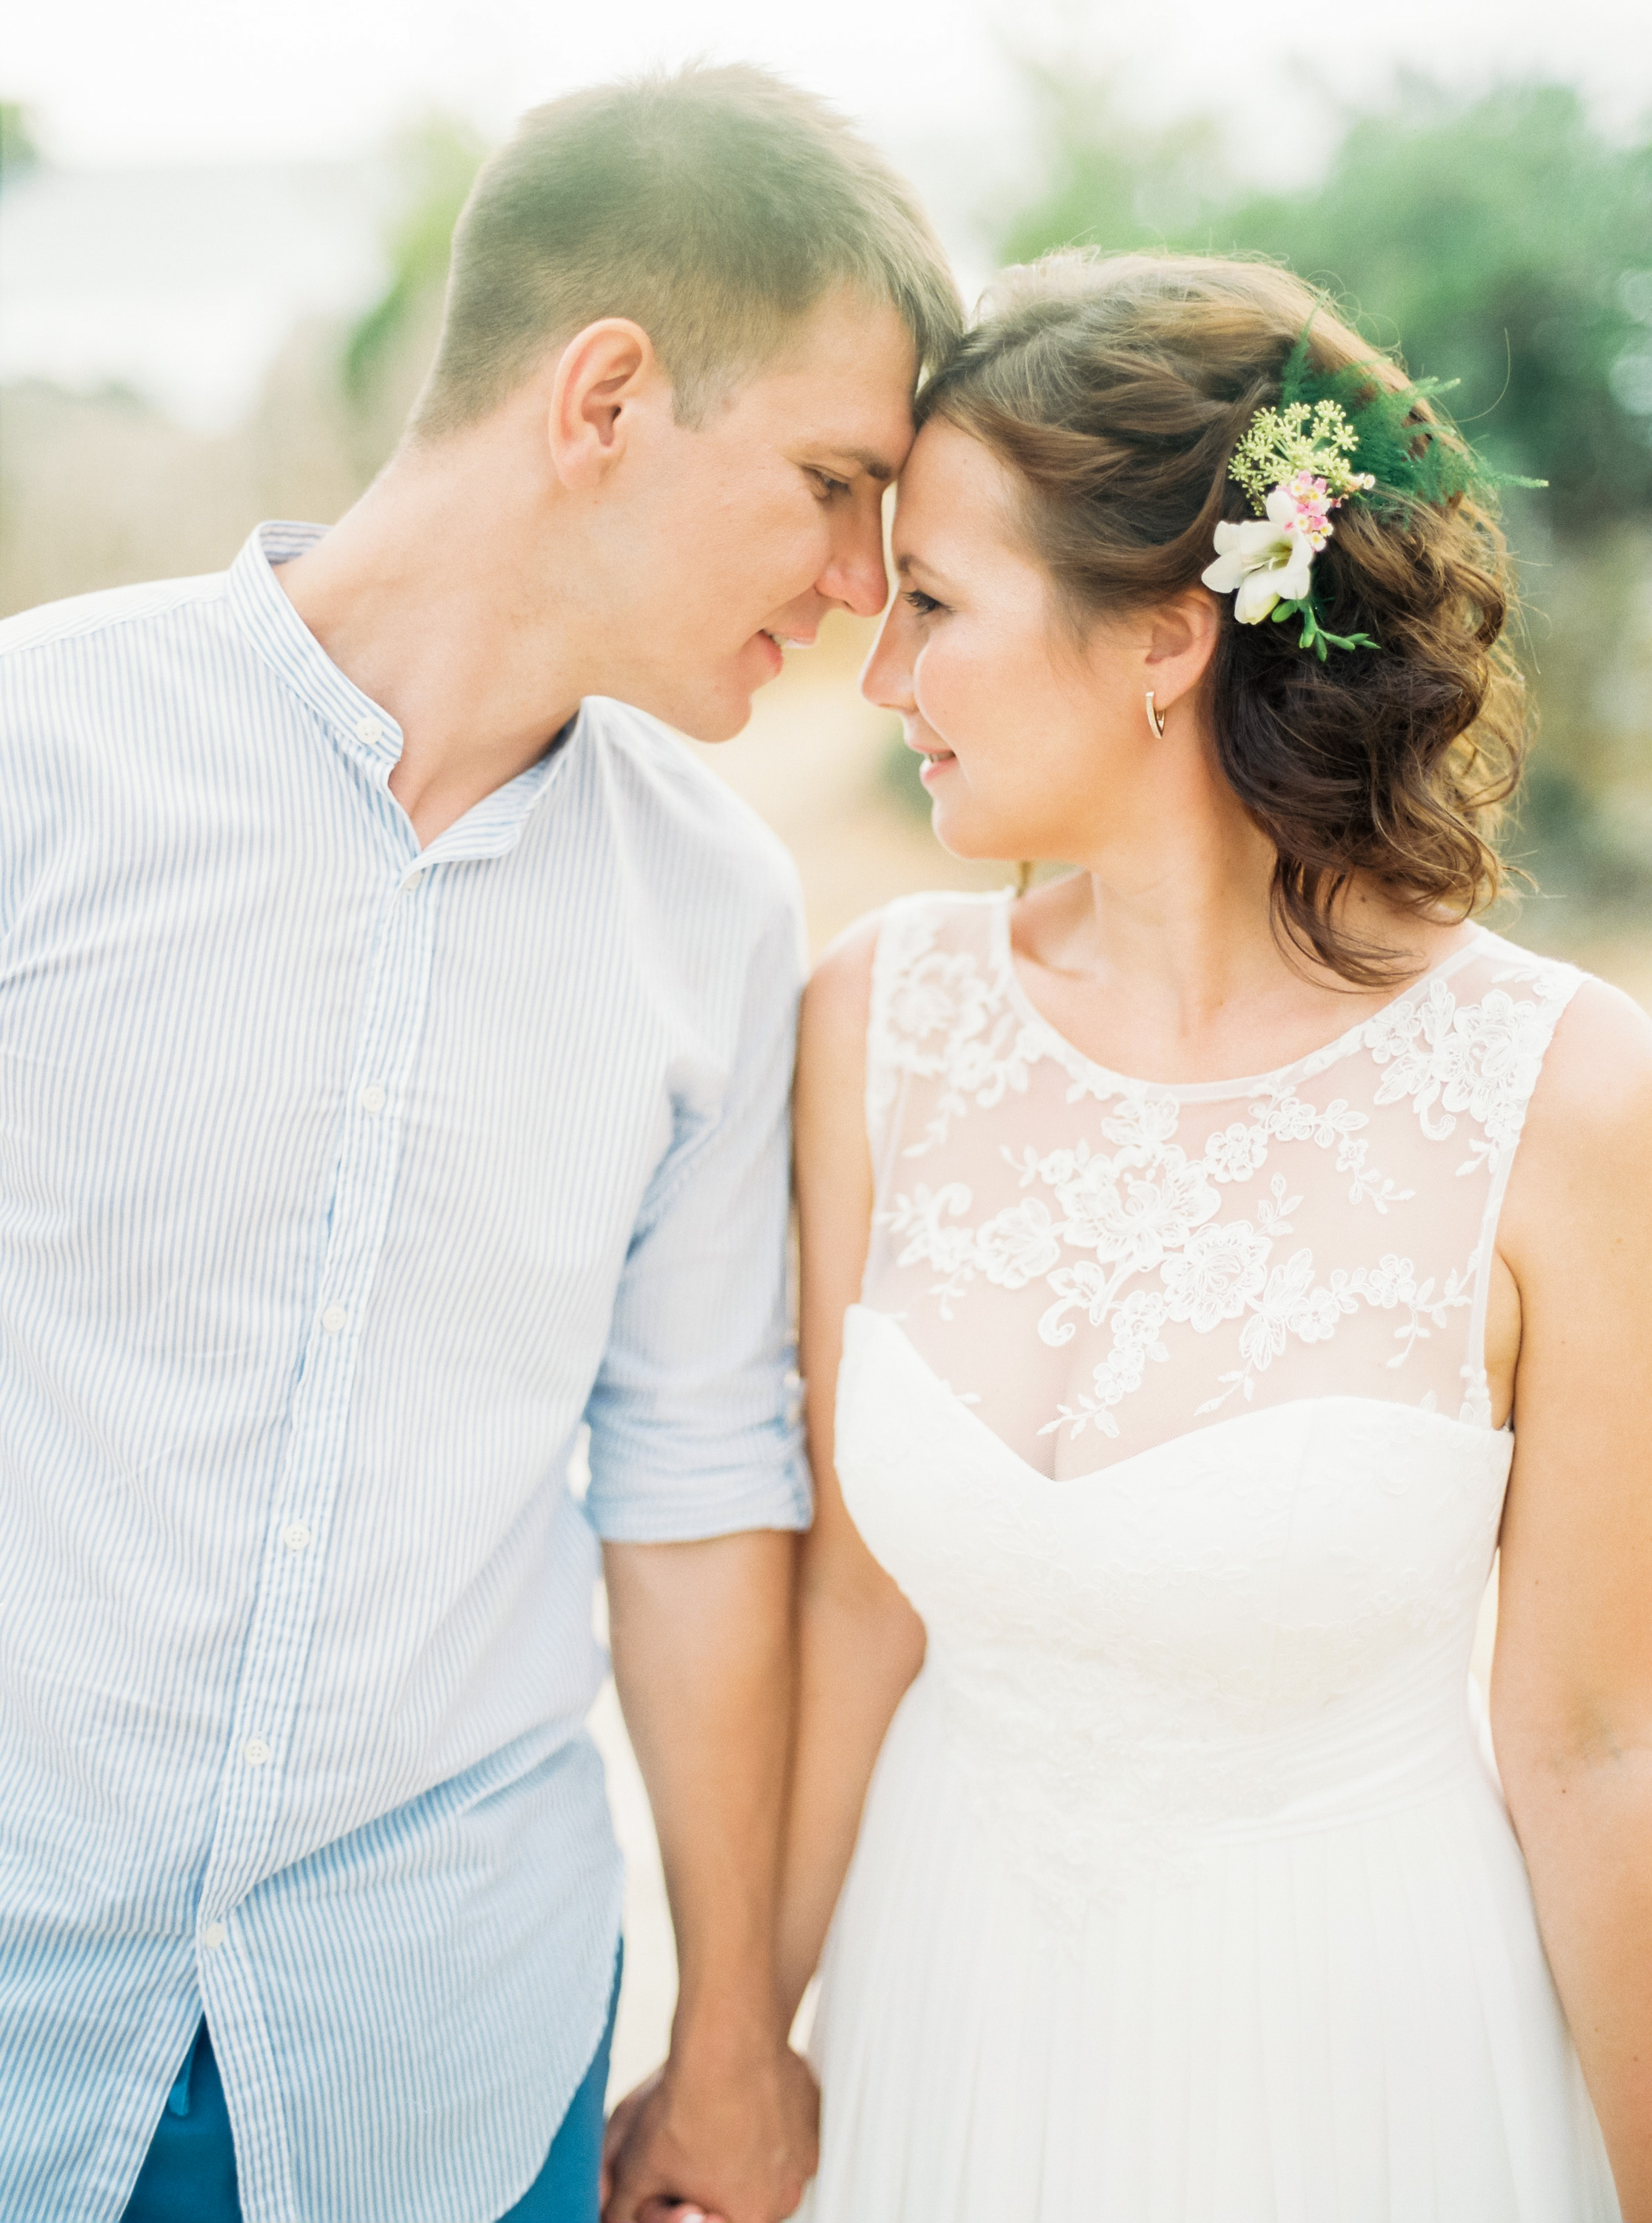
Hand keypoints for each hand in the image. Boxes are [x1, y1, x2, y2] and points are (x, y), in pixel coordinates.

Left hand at [600, 2043, 817, 2222]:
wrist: (724, 2037)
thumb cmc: (684, 2105)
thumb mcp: (633, 2169)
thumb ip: (623, 2209)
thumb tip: (614, 2215)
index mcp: (747, 2219)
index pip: (712, 2220)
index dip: (687, 2203)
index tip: (678, 2184)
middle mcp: (785, 2195)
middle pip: (744, 2199)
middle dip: (718, 2182)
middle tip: (693, 2145)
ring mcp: (805, 2152)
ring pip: (768, 2165)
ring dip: (743, 2152)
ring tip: (713, 2117)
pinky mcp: (813, 2113)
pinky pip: (788, 2130)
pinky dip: (767, 2121)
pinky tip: (737, 2097)